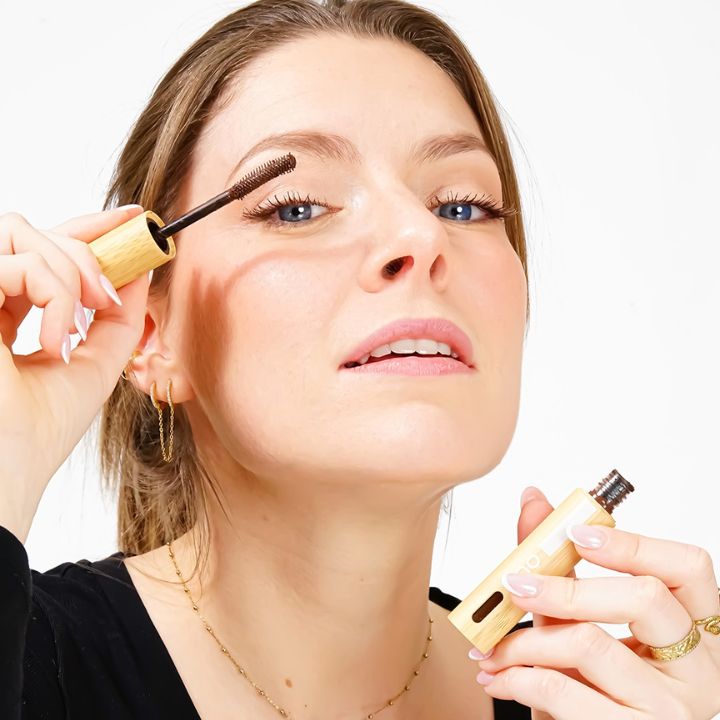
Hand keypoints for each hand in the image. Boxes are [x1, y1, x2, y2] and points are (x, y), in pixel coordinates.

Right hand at [0, 207, 149, 542]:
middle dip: (87, 250)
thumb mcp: (95, 364)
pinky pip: (11, 259)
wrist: (4, 475)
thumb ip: (118, 318)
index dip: (90, 229)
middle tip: (110, 297)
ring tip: (77, 327)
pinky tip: (50, 342)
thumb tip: (142, 268)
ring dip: (68, 273)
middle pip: (33, 230)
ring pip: (21, 232)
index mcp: (9, 311)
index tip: (135, 218)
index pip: (46, 251)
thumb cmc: (40, 432)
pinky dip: (50, 292)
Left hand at [471, 486, 719, 718]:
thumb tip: (533, 500)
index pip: (688, 568)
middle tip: (515, 585)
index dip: (633, 543)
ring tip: (492, 647)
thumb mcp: (581, 625)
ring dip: (523, 640)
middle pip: (644, 598)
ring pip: (590, 643)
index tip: (574, 533)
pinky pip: (564, 690)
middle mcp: (700, 670)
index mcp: (696, 631)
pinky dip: (517, 678)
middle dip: (564, 587)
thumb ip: (560, 568)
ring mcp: (676, 711)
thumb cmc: (597, 691)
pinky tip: (501, 677)